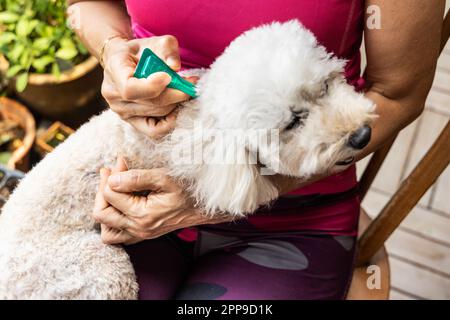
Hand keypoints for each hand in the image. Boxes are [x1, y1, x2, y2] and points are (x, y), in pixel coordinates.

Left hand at [92, 157, 232, 244]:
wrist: (203, 206)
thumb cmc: (186, 189)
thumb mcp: (164, 178)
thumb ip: (136, 178)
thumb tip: (112, 179)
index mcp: (142, 215)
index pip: (110, 194)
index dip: (112, 175)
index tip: (122, 161)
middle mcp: (138, 228)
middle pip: (101, 214)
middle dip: (102, 190)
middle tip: (111, 173)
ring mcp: (140, 235)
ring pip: (106, 230)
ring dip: (104, 209)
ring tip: (111, 191)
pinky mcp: (142, 235)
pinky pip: (117, 237)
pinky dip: (112, 223)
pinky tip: (118, 206)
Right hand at [100, 35, 196, 138]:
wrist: (126, 62)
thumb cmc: (141, 51)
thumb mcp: (155, 41)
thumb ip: (167, 48)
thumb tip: (175, 67)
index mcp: (114, 69)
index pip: (130, 88)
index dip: (152, 87)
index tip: (169, 77)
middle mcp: (113, 94)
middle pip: (151, 103)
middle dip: (176, 94)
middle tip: (191, 84)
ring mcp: (121, 111)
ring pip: (157, 113)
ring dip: (176, 103)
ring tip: (185, 91)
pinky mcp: (133, 122)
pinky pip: (154, 131)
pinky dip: (170, 123)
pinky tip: (177, 109)